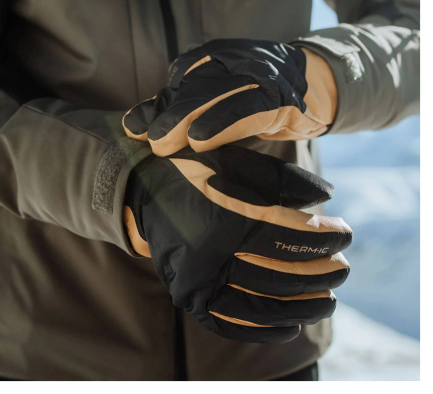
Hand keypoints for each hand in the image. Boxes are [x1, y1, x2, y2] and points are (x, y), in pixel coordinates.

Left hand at [123, 39, 336, 155]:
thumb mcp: (216, 95)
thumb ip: (178, 106)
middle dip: (169, 114)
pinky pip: (247, 111)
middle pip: (196, 86)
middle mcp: (236, 59)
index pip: (181, 77)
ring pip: (218, 96)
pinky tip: (199, 141)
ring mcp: (259, 74)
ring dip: (187, 120)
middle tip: (149, 141)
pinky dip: (221, 125)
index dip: (159, 105)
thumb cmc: (255, 94)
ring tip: (162, 144)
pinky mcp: (279, 96)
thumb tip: (134, 125)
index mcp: (218, 54)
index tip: (137, 130)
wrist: (312, 85)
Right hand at [123, 146, 351, 342]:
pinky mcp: (187, 297)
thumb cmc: (198, 172)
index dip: (326, 238)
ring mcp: (196, 282)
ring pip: (261, 306)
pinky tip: (290, 326)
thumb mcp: (239, 162)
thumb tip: (327, 198)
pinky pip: (230, 323)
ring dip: (302, 307)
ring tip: (327, 301)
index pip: (291, 236)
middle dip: (322, 273)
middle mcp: (209, 256)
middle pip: (281, 274)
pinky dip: (263, 329)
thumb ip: (285, 179)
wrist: (146, 192)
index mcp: (224, 217)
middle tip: (343, 268)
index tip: (345, 234)